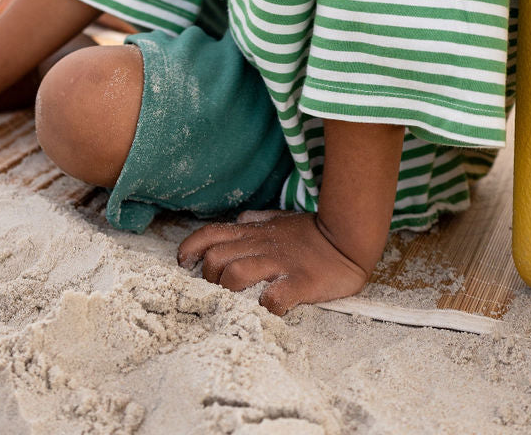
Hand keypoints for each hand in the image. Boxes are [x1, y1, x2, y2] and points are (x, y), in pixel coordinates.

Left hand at [177, 209, 369, 314]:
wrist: (347, 238)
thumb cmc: (311, 232)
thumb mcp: (278, 218)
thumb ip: (256, 220)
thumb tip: (237, 220)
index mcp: (254, 232)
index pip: (210, 234)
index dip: (190, 247)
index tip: (183, 262)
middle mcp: (261, 246)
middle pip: (216, 258)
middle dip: (206, 276)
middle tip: (213, 288)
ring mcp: (279, 264)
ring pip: (236, 275)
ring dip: (228, 291)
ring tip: (234, 301)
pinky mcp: (298, 283)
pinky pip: (274, 298)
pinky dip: (264, 308)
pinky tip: (266, 311)